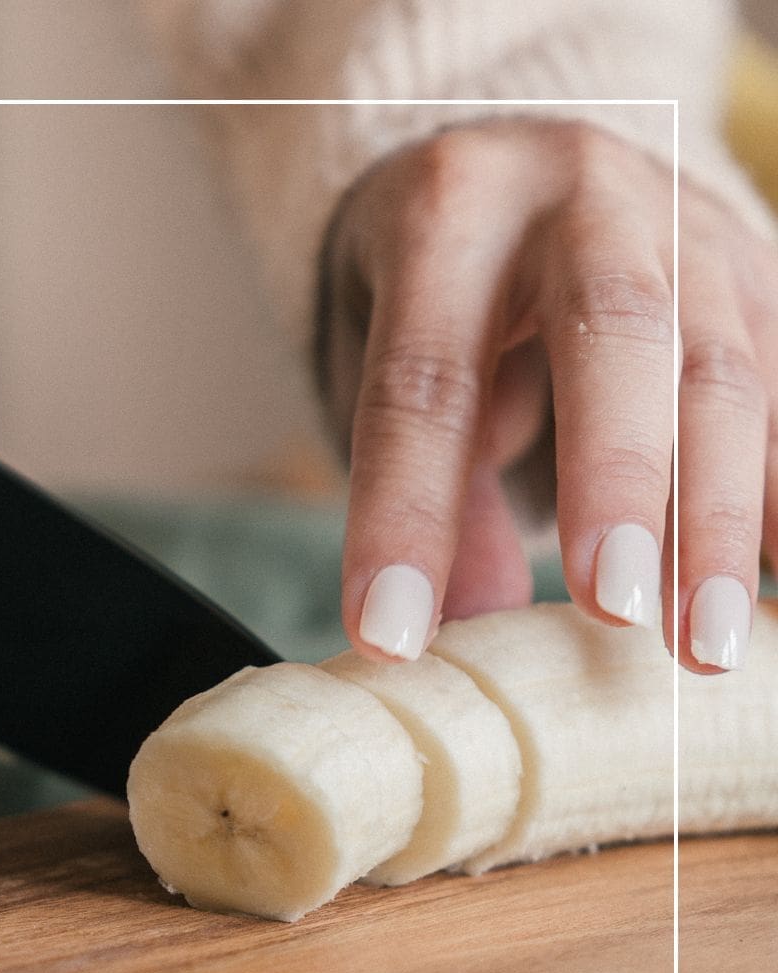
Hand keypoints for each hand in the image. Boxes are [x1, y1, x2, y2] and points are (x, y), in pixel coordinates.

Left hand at [315, 117, 777, 671]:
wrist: (528, 171)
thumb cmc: (439, 287)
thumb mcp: (389, 359)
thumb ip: (433, 486)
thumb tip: (465, 633)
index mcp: (451, 209)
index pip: (424, 378)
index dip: (407, 513)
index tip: (390, 637)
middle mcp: (580, 198)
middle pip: (614, 331)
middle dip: (616, 479)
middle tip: (614, 612)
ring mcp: (688, 227)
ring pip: (723, 368)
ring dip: (715, 519)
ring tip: (704, 645)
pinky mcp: (758, 274)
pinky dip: (775, 493)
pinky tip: (771, 580)